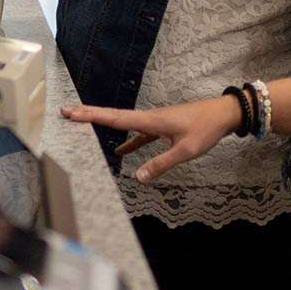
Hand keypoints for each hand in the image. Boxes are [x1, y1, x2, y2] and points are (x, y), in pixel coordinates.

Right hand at [60, 97, 239, 182]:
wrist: (224, 114)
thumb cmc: (206, 129)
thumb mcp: (185, 150)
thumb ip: (161, 164)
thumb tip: (137, 178)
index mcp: (151, 120)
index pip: (116, 118)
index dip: (92, 116)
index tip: (72, 112)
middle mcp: (150, 118)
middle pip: (114, 117)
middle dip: (90, 114)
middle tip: (66, 111)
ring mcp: (156, 122)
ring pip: (125, 124)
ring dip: (106, 125)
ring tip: (85, 126)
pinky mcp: (163, 127)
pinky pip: (140, 134)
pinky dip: (129, 141)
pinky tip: (121, 152)